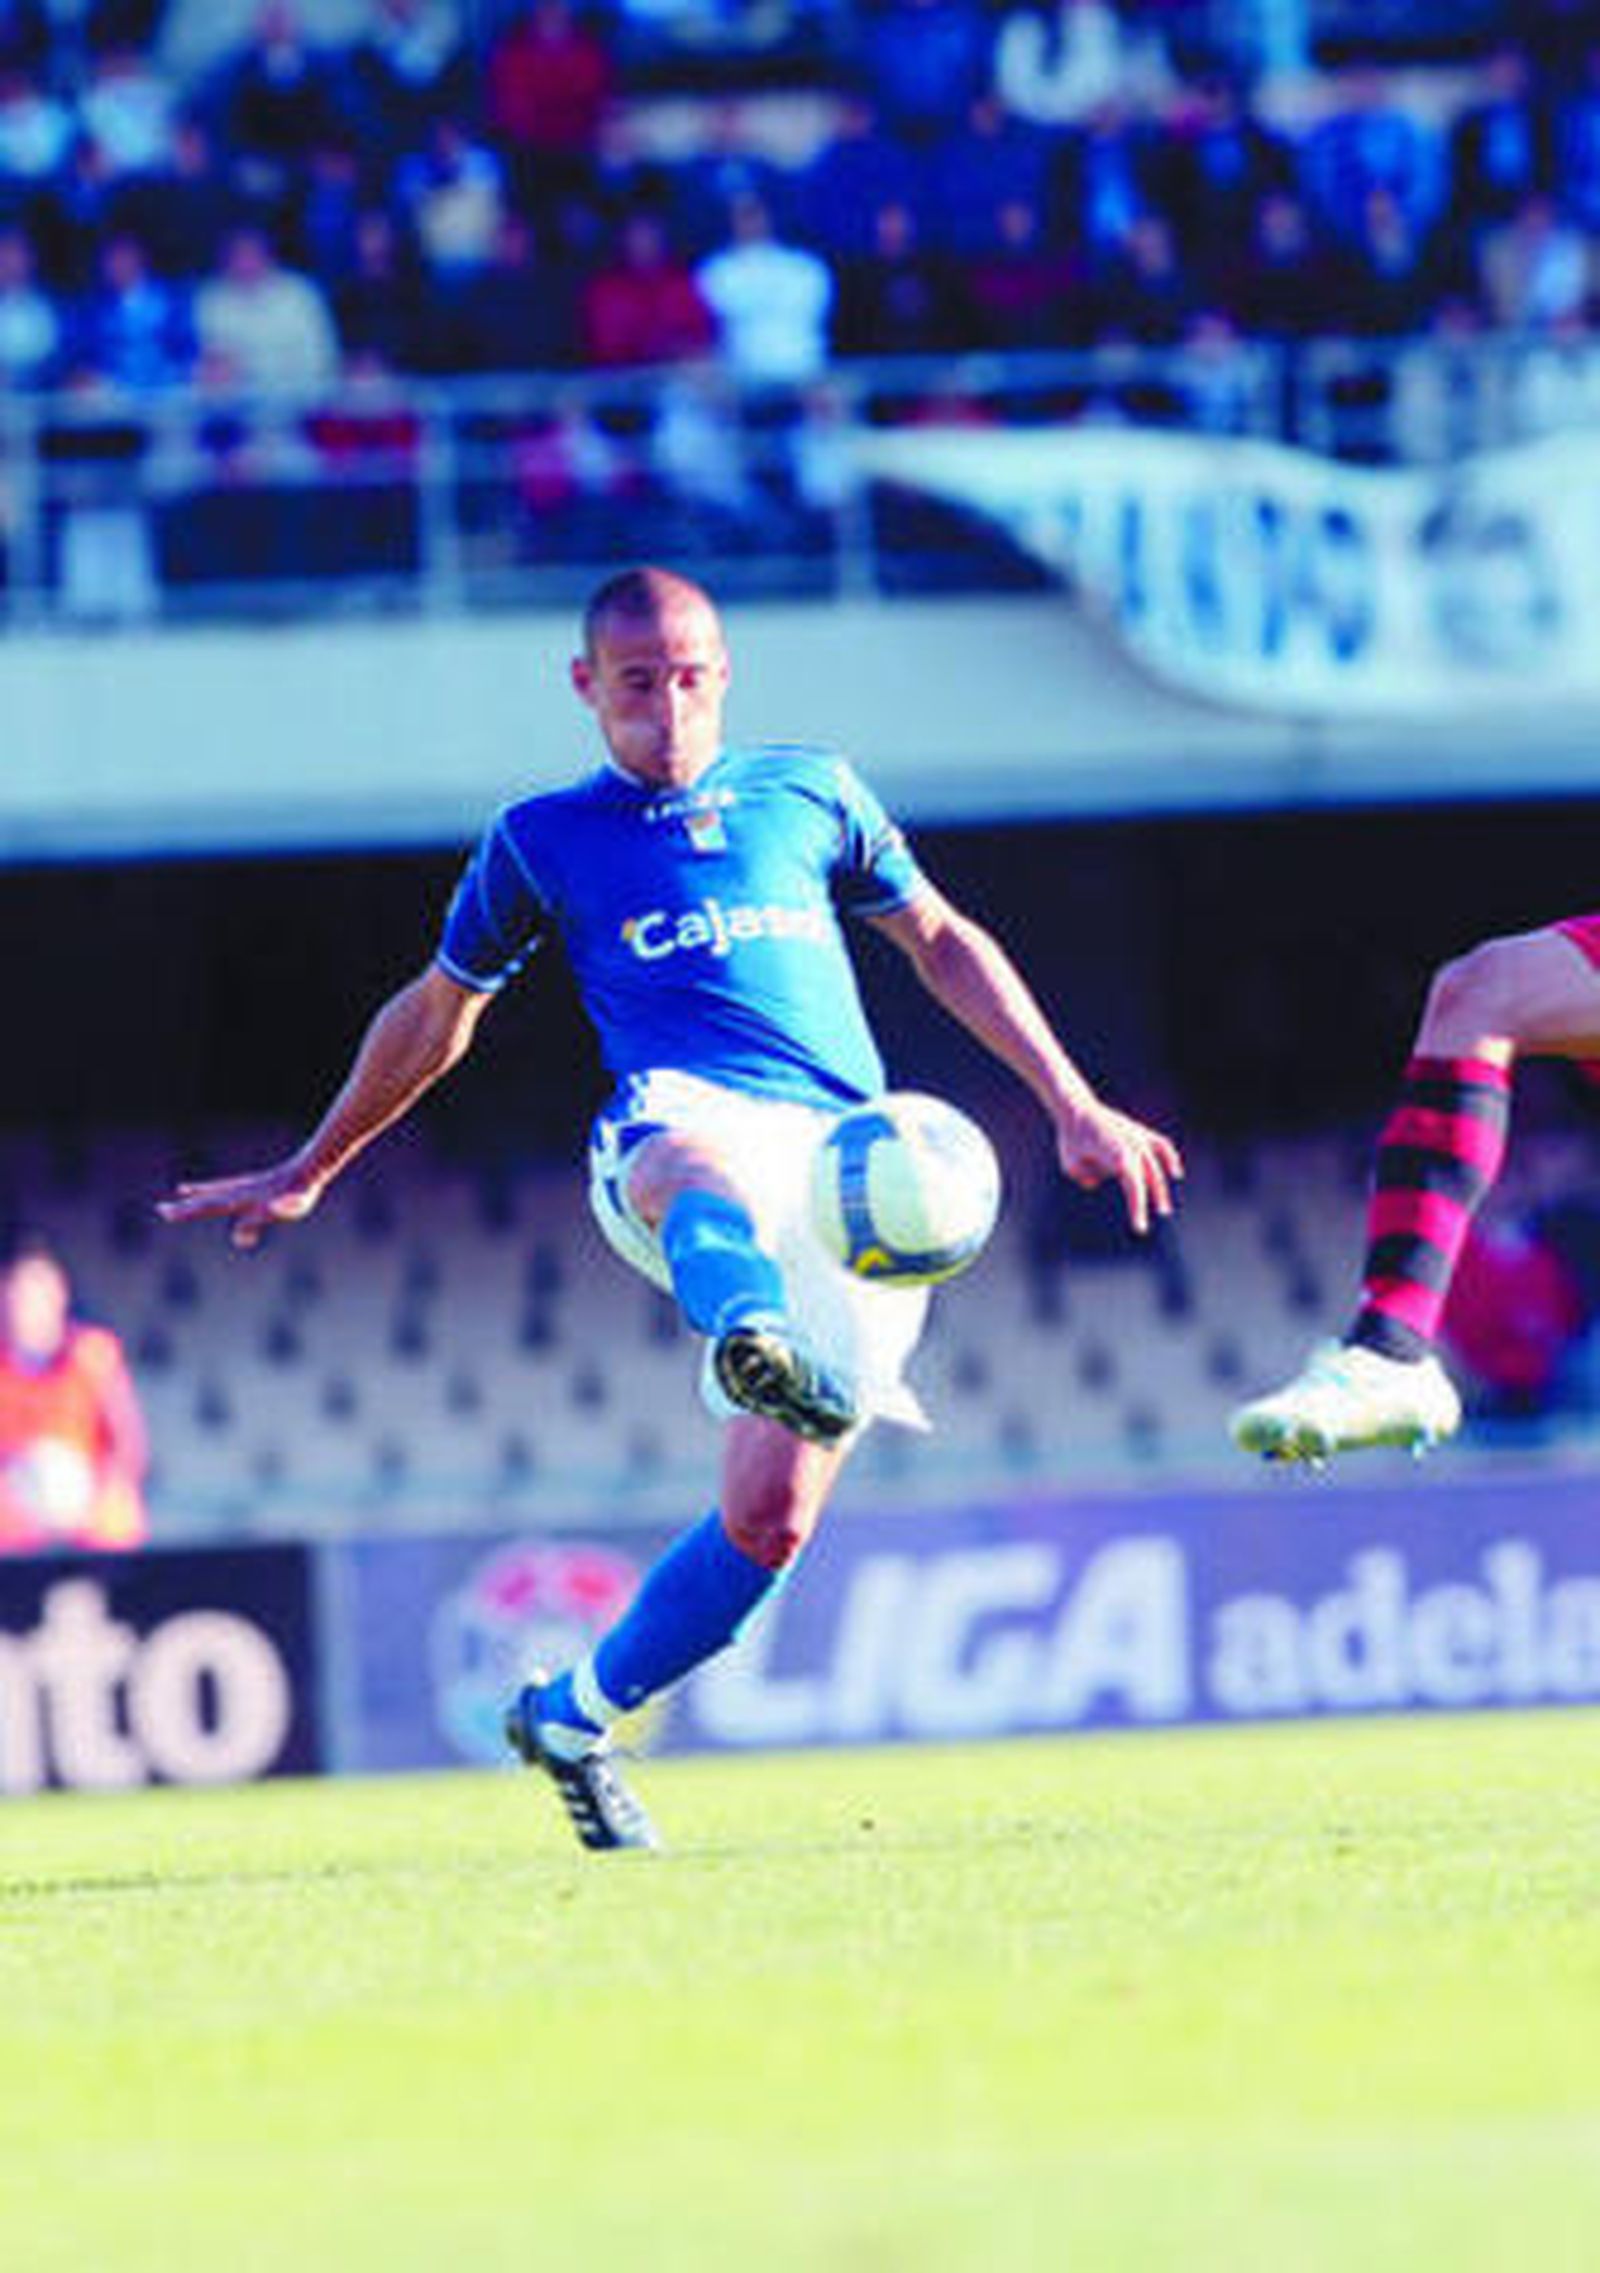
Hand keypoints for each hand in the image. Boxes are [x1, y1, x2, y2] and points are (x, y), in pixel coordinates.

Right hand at [156, 1160, 324, 1251]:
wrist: (310, 1168)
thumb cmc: (299, 1193)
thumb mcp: (285, 1209)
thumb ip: (264, 1217)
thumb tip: (246, 1232)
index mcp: (242, 1199)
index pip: (209, 1207)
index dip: (188, 1212)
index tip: (166, 1214)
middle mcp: (240, 1191)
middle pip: (207, 1200)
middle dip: (185, 1208)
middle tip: (160, 1210)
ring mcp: (247, 1187)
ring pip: (216, 1191)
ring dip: (198, 1194)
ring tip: (180, 1192)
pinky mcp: (255, 1185)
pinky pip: (229, 1187)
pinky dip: (216, 1187)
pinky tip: (216, 1188)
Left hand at [1054, 1100, 1182, 1236]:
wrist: (1076, 1109)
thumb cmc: (1071, 1138)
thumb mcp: (1071, 1164)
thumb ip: (1085, 1177)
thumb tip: (1095, 1182)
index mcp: (1120, 1156)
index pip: (1135, 1188)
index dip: (1138, 1208)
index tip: (1139, 1228)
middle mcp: (1134, 1147)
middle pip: (1148, 1180)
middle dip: (1149, 1203)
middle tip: (1144, 1225)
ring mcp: (1139, 1138)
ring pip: (1157, 1167)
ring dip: (1160, 1188)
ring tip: (1163, 1208)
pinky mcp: (1139, 1132)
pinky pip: (1160, 1145)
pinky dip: (1170, 1158)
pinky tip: (1176, 1172)